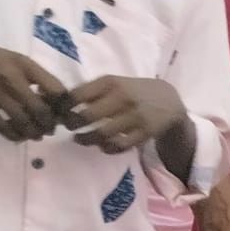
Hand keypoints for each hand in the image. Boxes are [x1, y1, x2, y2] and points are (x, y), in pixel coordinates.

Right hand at [0, 33, 68, 140]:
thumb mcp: (10, 58)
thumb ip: (31, 76)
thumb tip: (53, 99)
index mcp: (22, 63)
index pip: (56, 88)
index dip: (64, 106)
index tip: (64, 113)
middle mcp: (11, 76)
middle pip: (41, 109)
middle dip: (49, 124)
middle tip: (50, 129)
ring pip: (23, 121)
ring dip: (33, 132)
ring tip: (36, 135)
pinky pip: (1, 126)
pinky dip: (14, 135)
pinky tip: (18, 137)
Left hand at [64, 75, 183, 154]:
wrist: (170, 101)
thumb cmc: (135, 91)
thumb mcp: (115, 83)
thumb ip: (92, 90)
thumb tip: (60, 101)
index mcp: (110, 82)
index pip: (77, 95)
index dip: (63, 106)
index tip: (59, 111)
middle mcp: (122, 97)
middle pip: (87, 115)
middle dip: (73, 124)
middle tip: (69, 126)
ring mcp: (135, 116)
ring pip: (102, 133)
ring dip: (86, 139)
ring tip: (80, 139)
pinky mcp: (145, 132)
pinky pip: (119, 145)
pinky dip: (107, 148)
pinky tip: (102, 146)